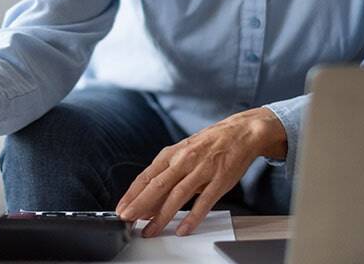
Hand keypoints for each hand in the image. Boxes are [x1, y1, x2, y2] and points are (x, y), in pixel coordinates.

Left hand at [115, 107, 286, 237]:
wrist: (241, 132)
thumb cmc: (209, 144)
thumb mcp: (183, 154)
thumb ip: (166, 178)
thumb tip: (148, 203)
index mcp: (172, 154)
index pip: (146, 176)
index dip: (132, 194)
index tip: (121, 209)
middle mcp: (185, 160)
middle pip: (157, 186)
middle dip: (140, 205)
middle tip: (127, 219)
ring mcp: (202, 170)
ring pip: (177, 196)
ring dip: (161, 216)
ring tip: (150, 231)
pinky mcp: (219, 180)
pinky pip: (204, 202)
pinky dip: (192, 217)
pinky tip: (182, 229)